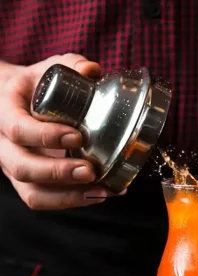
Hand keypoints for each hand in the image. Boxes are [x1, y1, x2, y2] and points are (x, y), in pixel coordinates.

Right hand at [0, 53, 119, 209]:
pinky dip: (72, 201)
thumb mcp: (50, 69)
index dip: (45, 136)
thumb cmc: (37, 86)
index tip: (77, 137)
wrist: (19, 102)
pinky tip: (100, 195)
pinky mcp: (31, 182)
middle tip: (90, 171)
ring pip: (32, 192)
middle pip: (21, 167)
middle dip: (58, 173)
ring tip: (102, 192)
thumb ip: (71, 66)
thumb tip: (92, 70)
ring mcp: (16, 165)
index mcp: (6, 111)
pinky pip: (45, 200)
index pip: (17, 128)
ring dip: (69, 197)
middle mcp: (5, 144)